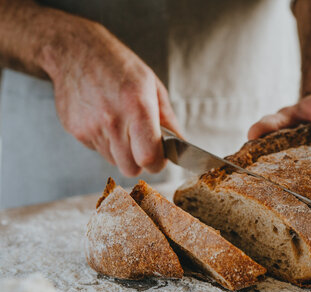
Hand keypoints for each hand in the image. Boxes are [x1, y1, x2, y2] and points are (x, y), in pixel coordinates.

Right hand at [42, 21, 181, 175]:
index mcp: (137, 107)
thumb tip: (181, 145)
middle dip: (140, 162)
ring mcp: (91, 128)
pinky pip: (97, 150)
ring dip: (122, 151)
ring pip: (114, 161)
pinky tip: (104, 119)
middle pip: (131, 168)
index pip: (149, 157)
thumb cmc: (119, 66)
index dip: (158, 163)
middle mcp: (112, 121)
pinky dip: (105, 142)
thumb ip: (168, 120)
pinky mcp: (76, 131)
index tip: (160, 157)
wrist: (75, 51)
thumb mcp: (152, 86)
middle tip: (143, 146)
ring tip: (121, 125)